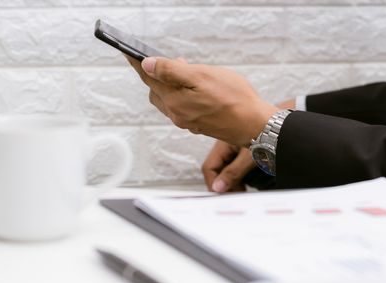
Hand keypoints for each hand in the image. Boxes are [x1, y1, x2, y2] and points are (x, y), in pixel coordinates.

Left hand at [127, 55, 277, 146]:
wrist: (255, 125)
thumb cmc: (234, 99)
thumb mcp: (202, 77)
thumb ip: (171, 71)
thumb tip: (147, 65)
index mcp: (174, 101)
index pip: (149, 78)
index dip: (138, 64)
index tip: (129, 54)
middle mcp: (177, 114)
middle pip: (156, 91)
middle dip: (157, 75)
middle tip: (168, 60)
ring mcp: (188, 122)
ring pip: (169, 100)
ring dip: (171, 85)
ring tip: (186, 72)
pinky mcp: (199, 125)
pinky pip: (182, 108)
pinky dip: (182, 95)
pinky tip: (196, 89)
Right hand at [201, 99, 294, 192]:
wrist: (281, 126)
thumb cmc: (269, 134)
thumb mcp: (250, 157)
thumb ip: (233, 173)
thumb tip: (218, 187)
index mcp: (223, 144)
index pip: (209, 167)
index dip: (213, 183)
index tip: (221, 194)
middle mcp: (226, 147)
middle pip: (217, 170)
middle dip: (223, 185)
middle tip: (234, 196)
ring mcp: (234, 150)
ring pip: (226, 171)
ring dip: (231, 183)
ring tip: (241, 192)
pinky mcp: (243, 153)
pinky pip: (234, 168)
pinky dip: (238, 178)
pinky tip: (245, 185)